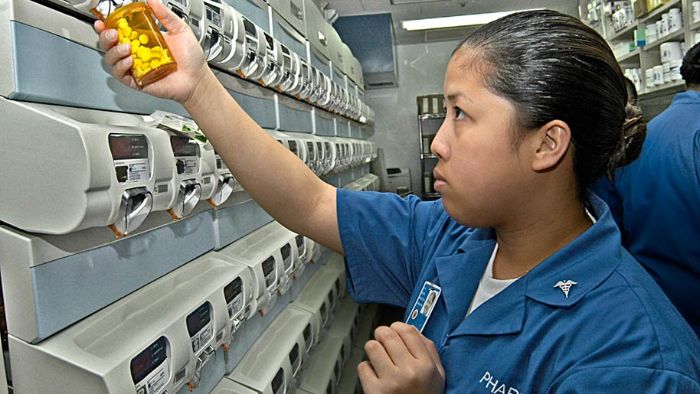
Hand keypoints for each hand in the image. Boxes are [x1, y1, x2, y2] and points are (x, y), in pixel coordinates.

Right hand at [94, 0, 208, 103]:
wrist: (197, 78)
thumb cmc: (191, 58)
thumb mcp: (180, 30)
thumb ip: (165, 15)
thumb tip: (152, 1)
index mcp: (142, 39)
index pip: (119, 31)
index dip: (107, 26)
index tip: (102, 21)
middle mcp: (136, 53)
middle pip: (109, 45)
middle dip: (105, 37)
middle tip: (113, 33)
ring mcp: (136, 67)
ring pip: (111, 60)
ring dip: (114, 52)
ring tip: (126, 47)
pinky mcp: (138, 81)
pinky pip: (121, 75)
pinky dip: (121, 67)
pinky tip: (130, 61)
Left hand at [359, 322, 445, 393]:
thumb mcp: (438, 375)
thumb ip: (429, 350)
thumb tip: (411, 329)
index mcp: (426, 366)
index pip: (408, 331)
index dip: (398, 326)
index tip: (395, 330)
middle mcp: (409, 372)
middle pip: (387, 334)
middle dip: (383, 335)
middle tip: (384, 342)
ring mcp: (390, 382)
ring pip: (372, 346)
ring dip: (374, 350)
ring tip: (379, 359)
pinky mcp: (374, 391)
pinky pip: (363, 366)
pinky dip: (367, 370)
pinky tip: (375, 375)